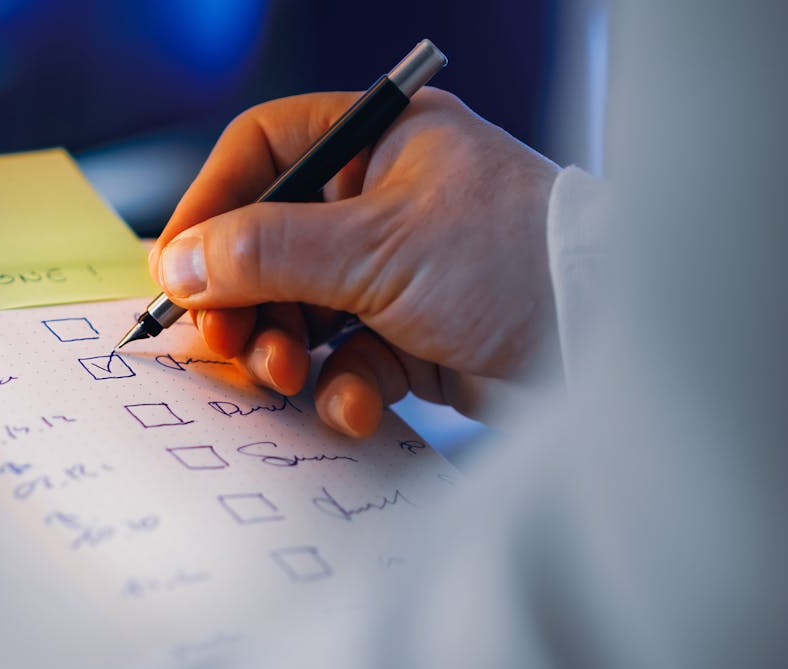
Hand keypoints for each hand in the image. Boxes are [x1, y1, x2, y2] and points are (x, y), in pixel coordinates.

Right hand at [148, 88, 559, 435]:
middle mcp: (384, 201)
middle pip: (269, 244)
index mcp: (380, 144)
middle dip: (246, 302)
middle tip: (230, 346)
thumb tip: (180, 263)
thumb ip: (268, 251)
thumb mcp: (377, 246)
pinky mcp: (413, 338)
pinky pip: (346, 361)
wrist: (611, 348)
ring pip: (300, 311)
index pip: (262, 153)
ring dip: (286, 352)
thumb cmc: (513, 261)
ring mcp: (397, 272)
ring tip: (292, 378)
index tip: (177, 270)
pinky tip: (360, 406)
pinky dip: (342, 389)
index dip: (210, 207)